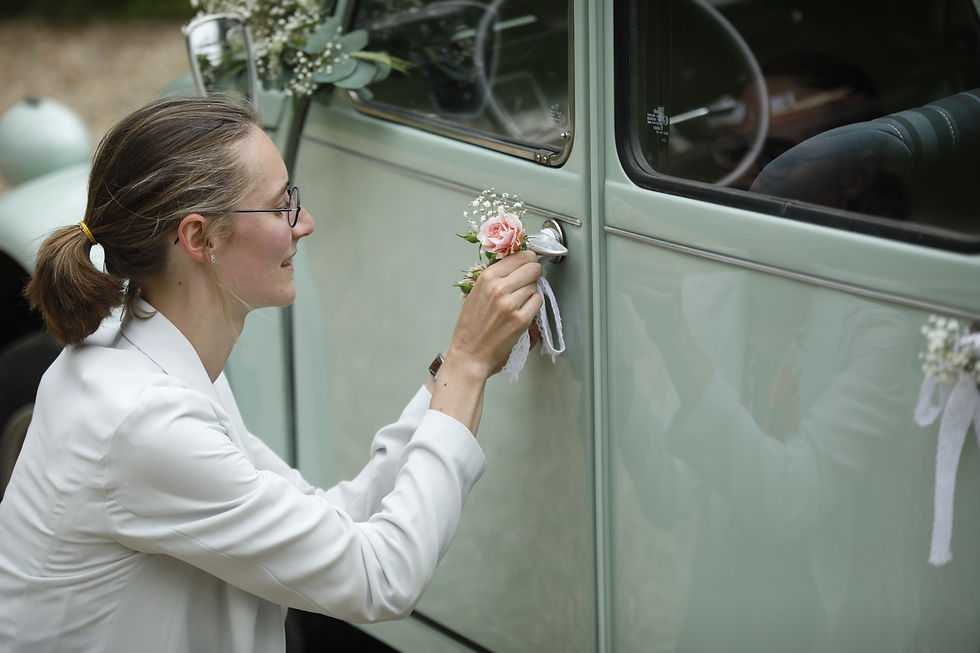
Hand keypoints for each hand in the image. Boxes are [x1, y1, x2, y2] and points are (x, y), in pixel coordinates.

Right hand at [447, 250, 542, 379]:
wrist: (470, 353)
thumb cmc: (471, 326)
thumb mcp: (476, 293)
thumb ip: (495, 277)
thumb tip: (516, 264)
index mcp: (486, 278)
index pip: (518, 256)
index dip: (528, 258)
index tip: (529, 261)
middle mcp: (499, 288)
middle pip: (532, 268)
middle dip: (534, 272)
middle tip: (531, 278)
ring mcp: (511, 304)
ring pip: (535, 285)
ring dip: (531, 290)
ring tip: (520, 299)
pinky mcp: (521, 320)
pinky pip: (538, 301)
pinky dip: (534, 303)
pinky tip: (524, 309)